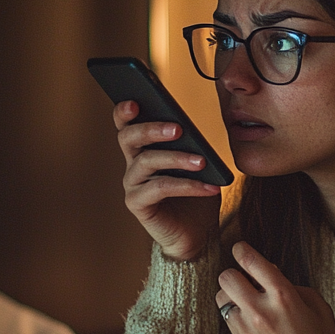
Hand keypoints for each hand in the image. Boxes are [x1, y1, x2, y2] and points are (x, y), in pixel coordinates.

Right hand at [115, 101, 220, 260]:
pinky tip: (209, 186)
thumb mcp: (198, 164)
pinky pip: (160, 188)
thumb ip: (192, 145)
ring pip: (147, 161)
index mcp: (143, 148)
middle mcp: (133, 163)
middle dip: (152, 128)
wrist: (199, 233)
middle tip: (177, 128)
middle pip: (129, 137)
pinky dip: (188, 185)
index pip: (127, 123)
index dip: (125, 111)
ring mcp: (133, 184)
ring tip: (202, 160)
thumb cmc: (197, 195)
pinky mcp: (138, 204)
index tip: (135, 100)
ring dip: (177, 158)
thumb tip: (191, 130)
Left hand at [216, 242, 334, 333]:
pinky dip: (235, 317)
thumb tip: (272, 275)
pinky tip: (250, 322)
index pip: (254, 263)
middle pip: (227, 278)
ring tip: (246, 302)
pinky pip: (228, 322)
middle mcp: (262, 311)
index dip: (243, 251)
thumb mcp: (320, 309)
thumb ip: (294, 287)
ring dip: (231, 296)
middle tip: (243, 279)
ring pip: (222, 299)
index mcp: (285, 297)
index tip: (240, 249)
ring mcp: (249, 331)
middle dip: (233, 274)